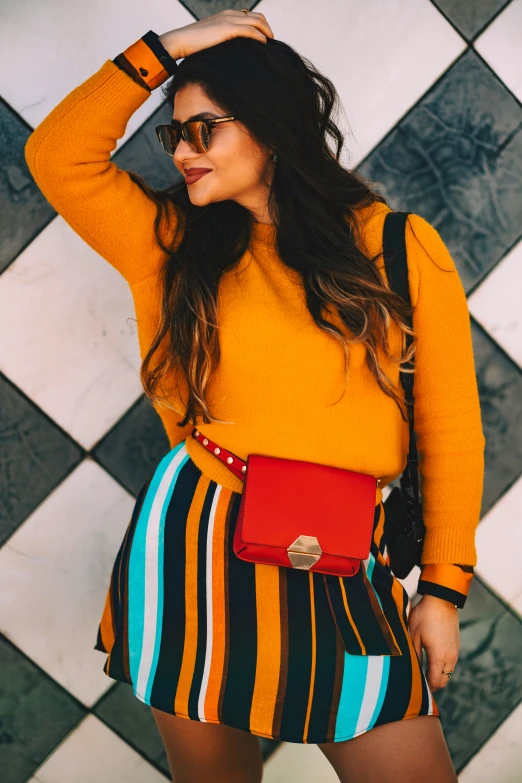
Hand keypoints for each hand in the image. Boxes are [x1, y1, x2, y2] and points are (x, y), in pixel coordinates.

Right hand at [159, 9, 274, 60]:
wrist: (180, 41)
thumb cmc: (193, 45)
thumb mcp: (211, 39)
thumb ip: (223, 41)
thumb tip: (231, 53)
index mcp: (226, 15)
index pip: (250, 16)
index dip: (261, 26)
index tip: (266, 38)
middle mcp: (229, 14)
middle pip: (258, 16)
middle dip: (267, 28)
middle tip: (271, 41)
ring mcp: (229, 20)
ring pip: (257, 21)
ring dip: (267, 32)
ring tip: (270, 44)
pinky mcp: (228, 29)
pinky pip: (250, 30)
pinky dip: (260, 37)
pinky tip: (264, 45)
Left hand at [407, 594, 459, 691]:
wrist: (441, 600)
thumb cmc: (424, 616)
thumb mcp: (414, 635)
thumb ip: (415, 655)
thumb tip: (415, 671)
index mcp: (438, 656)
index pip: (435, 681)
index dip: (427, 687)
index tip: (418, 688)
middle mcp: (450, 656)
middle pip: (444, 680)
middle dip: (434, 684)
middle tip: (421, 683)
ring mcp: (455, 651)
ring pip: (448, 672)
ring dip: (439, 675)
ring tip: (425, 672)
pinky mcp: (457, 645)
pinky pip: (451, 662)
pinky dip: (443, 666)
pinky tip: (433, 661)